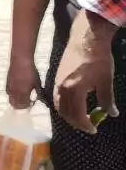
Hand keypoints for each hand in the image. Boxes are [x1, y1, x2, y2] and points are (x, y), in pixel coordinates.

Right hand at [5, 58, 41, 109]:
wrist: (20, 61)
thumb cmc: (31, 72)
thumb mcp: (37, 83)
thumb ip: (39, 94)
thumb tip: (42, 101)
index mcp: (23, 93)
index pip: (23, 106)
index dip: (28, 106)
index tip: (33, 102)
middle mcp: (14, 93)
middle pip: (15, 105)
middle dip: (21, 105)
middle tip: (28, 101)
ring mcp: (9, 89)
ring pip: (11, 100)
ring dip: (16, 100)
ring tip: (23, 96)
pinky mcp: (6, 84)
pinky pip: (9, 94)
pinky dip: (13, 95)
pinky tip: (18, 90)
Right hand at [54, 10, 117, 132]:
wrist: (86, 39)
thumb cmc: (98, 59)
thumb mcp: (106, 81)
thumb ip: (107, 99)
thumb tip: (112, 113)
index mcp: (75, 90)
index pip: (77, 115)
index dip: (85, 125)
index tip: (94, 129)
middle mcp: (62, 88)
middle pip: (65, 113)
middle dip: (76, 122)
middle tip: (88, 126)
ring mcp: (57, 83)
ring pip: (59, 106)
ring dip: (69, 115)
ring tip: (81, 117)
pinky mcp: (56, 77)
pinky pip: (56, 97)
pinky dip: (64, 105)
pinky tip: (74, 104)